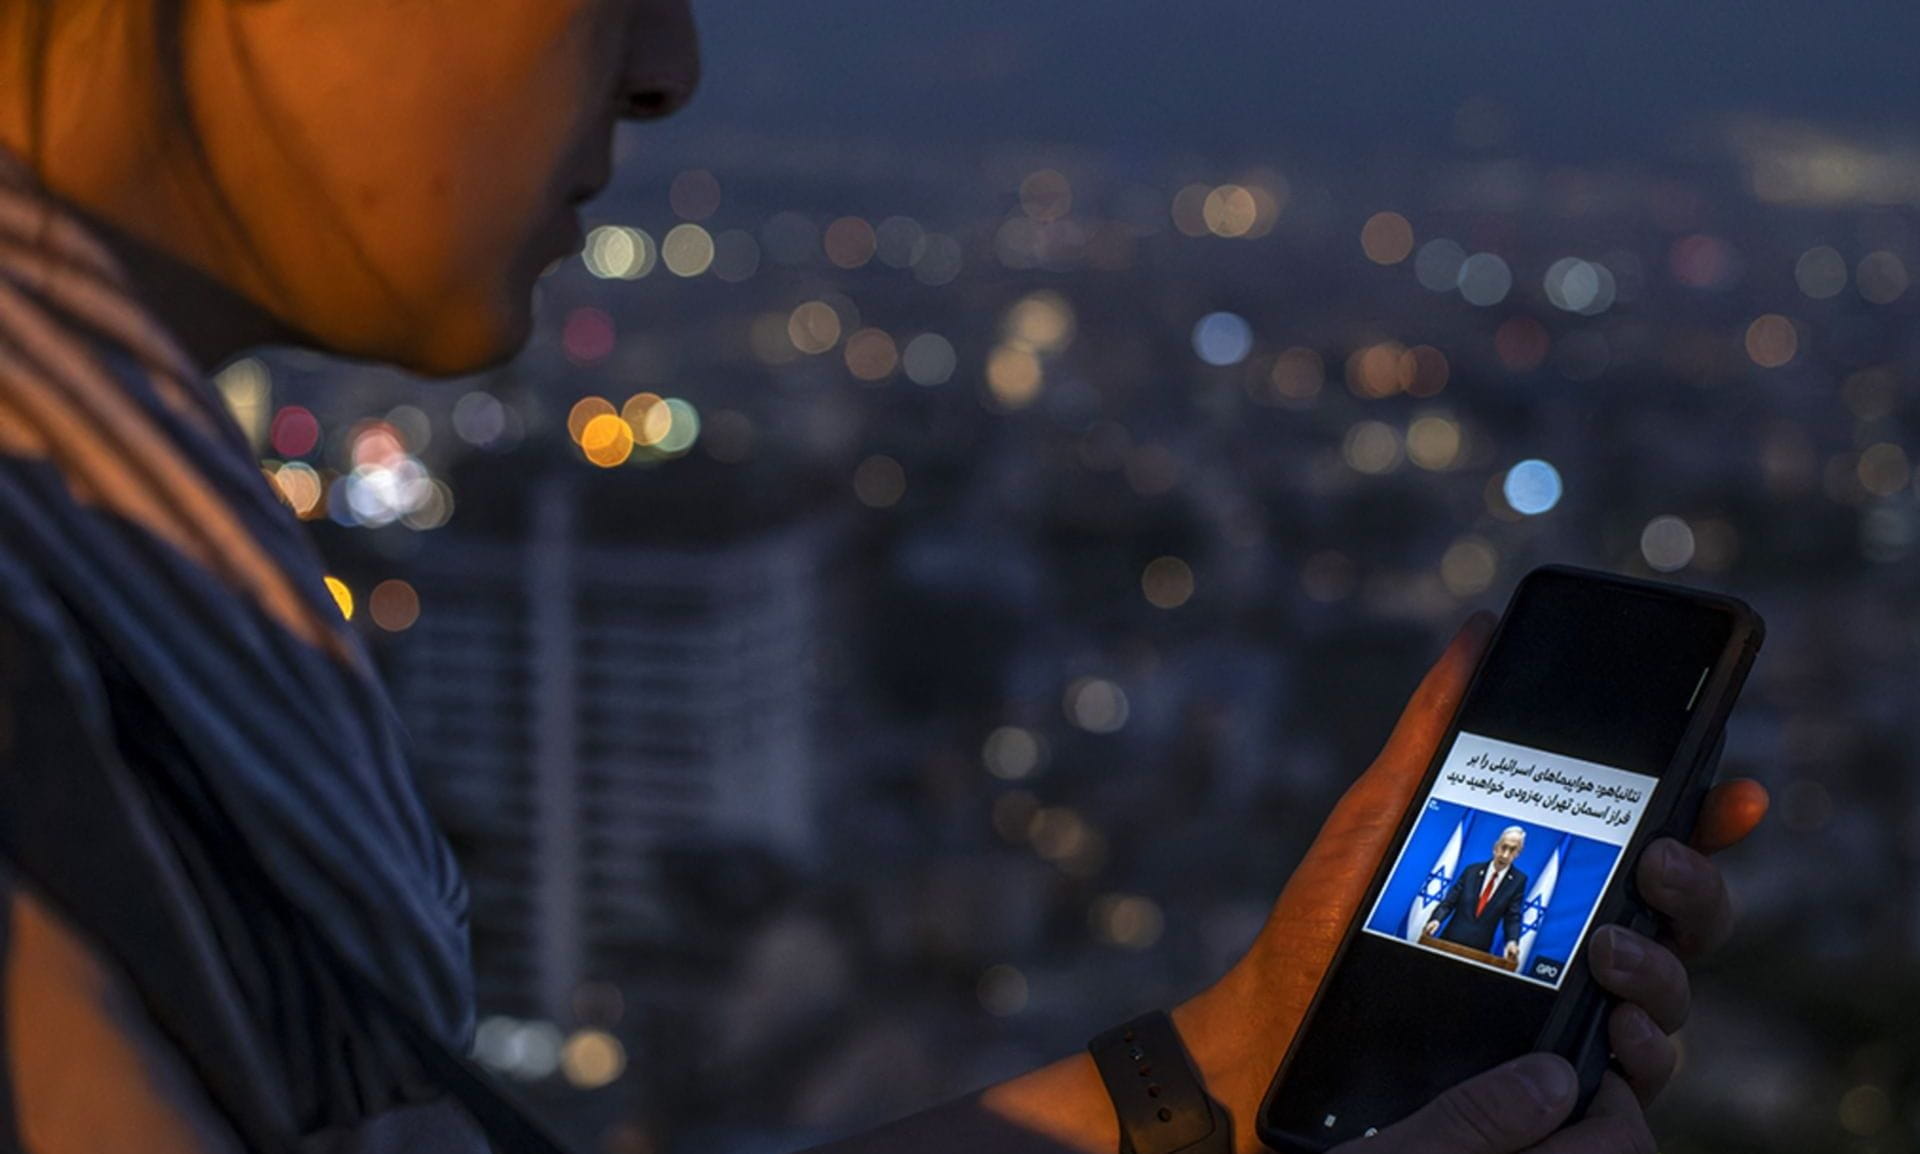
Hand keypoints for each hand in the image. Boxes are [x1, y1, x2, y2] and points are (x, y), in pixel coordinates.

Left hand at [1171, 611, 1769, 1152]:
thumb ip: (1435, 732)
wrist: (1274, 1026)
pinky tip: (1607, 1036)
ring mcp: (1571, 1024)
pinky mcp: (1551, 1095)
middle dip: (1696, 888)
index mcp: (1558, 882)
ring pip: (1670, 1009)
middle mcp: (1581, 951)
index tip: (1731, 790)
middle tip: (1655, 862)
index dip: (1711, 819)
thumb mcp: (1382, 814)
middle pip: (1688, 924)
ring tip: (1612, 951)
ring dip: (1664, 976)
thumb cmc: (1328, 918)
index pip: (1661, 848)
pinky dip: (1635, 1063)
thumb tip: (1477, 634)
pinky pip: (1629, 1094)